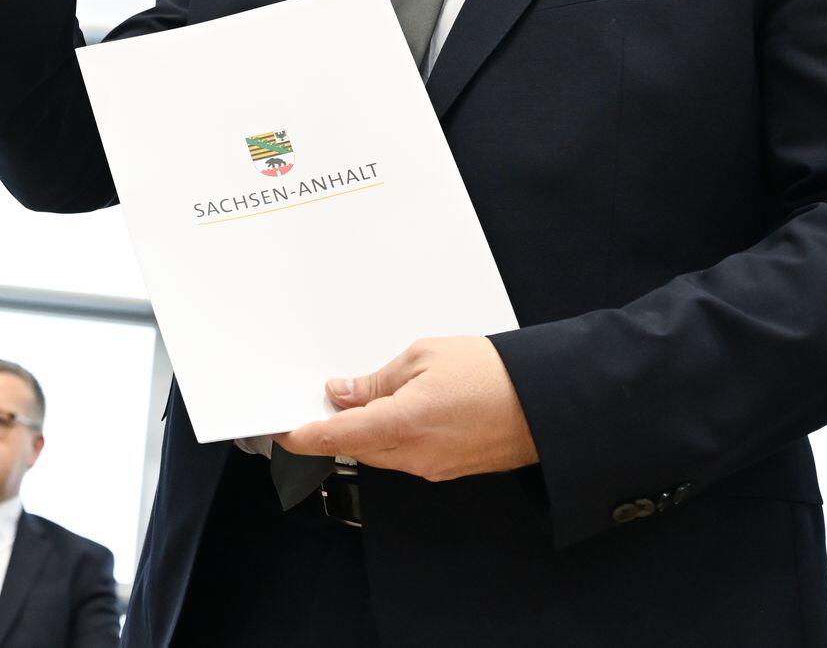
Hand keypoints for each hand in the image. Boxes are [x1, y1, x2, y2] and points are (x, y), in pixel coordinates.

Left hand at [275, 336, 538, 482]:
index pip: (334, 436)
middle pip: (353, 447)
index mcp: (401, 423)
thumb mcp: (424, 356)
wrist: (545, 403)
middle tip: (320, 400)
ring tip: (362, 399)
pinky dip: (389, 437)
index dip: (302, 436)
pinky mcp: (446, 470)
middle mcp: (412, 454)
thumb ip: (377, 379)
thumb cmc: (492, 374)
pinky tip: (395, 413)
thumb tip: (343, 392)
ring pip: (377, 454)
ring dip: (362, 432)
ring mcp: (430, 467)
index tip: (281, 430)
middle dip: (332, 428)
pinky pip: (402, 457)